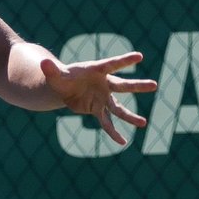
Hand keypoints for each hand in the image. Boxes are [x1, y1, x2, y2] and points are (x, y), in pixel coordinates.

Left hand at [39, 51, 157, 145]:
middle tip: (154, 85)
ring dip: (130, 117)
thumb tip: (43, 63)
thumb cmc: (62, 76)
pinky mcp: (98, 109)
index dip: (125, 60)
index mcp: (96, 70)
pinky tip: (122, 142)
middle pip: (123, 85)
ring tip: (144, 124)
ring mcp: (103, 98)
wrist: (63, 87)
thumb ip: (51, 69)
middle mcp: (104, 84)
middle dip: (138, 86)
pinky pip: (107, 122)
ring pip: (119, 108)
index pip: (112, 64)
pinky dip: (113, 133)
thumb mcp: (55, 73)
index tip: (140, 56)